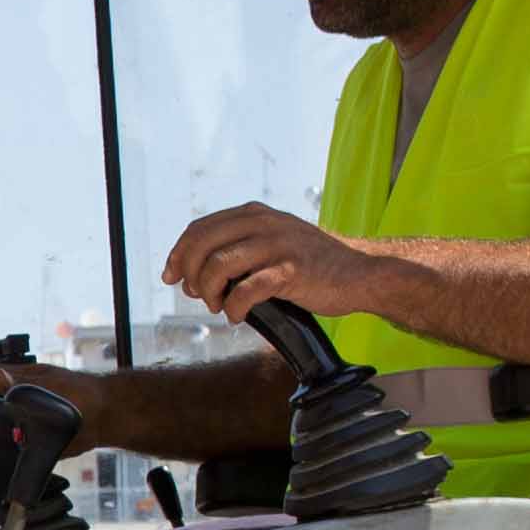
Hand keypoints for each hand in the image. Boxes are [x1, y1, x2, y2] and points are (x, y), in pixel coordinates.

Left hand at [161, 203, 374, 326]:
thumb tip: (192, 271)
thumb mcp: (273, 241)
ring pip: (218, 266)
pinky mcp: (291, 271)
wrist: (359, 274)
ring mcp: (278, 245)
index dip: (178, 253)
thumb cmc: (312, 264)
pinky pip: (246, 290)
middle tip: (195, 295)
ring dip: (209, 292)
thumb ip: (239, 246)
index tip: (170, 275)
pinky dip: (234, 307)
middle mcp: (264, 223)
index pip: (200, 228)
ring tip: (219, 306)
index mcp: (255, 214)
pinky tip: (239, 315)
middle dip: (189, 273)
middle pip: (202, 244)